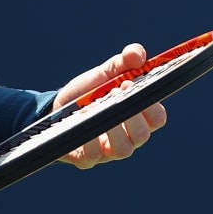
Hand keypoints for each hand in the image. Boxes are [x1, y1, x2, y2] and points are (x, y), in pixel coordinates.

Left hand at [51, 42, 168, 168]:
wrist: (55, 108)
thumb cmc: (87, 93)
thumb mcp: (105, 73)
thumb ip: (124, 61)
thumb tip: (138, 54)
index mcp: (137, 117)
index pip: (157, 118)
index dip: (151, 105)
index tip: (132, 85)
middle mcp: (127, 137)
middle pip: (142, 135)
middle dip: (132, 114)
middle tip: (116, 92)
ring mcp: (108, 151)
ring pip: (123, 149)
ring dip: (113, 126)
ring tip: (97, 107)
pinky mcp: (87, 159)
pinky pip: (94, 155)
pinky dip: (89, 136)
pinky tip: (82, 119)